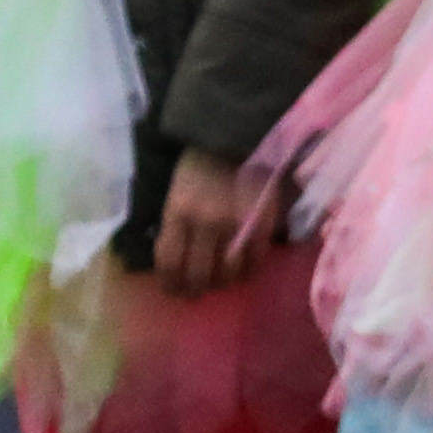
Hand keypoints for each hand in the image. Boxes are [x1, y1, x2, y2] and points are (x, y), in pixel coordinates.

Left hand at [149, 147, 272, 298]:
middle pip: (199, 275)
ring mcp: (237, 225)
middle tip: (195, 292)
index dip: (170, 283)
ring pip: (229, 274)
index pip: (169, 262)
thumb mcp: (176, 195)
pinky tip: (243, 269)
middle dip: (194, 289)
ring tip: (220, 281)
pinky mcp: (263, 224)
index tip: (172, 290)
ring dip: (223, 283)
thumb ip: (176, 226)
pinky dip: (248, 271)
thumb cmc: (199, 167)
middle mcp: (206, 223)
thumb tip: (176, 262)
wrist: (235, 140)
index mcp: (178, 213)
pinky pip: (256, 261)